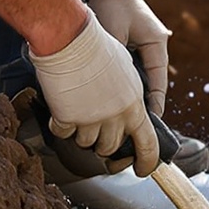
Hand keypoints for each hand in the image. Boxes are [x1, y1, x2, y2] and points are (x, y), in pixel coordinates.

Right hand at [30, 16, 158, 174]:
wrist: (71, 38)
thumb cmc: (97, 47)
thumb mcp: (126, 70)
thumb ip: (129, 96)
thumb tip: (130, 113)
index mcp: (135, 104)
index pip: (148, 143)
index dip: (146, 161)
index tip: (142, 169)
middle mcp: (116, 116)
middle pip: (110, 148)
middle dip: (102, 144)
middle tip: (94, 129)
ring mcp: (92, 120)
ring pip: (86, 143)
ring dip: (80, 131)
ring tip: (76, 107)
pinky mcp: (68, 119)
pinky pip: (63, 133)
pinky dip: (60, 124)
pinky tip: (61, 106)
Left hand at [88, 0, 170, 120]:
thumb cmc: (112, 2)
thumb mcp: (113, 32)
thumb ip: (114, 58)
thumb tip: (109, 86)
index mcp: (157, 43)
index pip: (159, 80)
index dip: (155, 102)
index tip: (151, 121)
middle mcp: (154, 46)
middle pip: (152, 80)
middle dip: (144, 102)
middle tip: (134, 125)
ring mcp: (144, 44)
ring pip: (141, 76)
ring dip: (133, 92)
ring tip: (123, 114)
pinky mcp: (132, 43)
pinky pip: (131, 68)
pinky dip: (124, 81)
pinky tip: (112, 94)